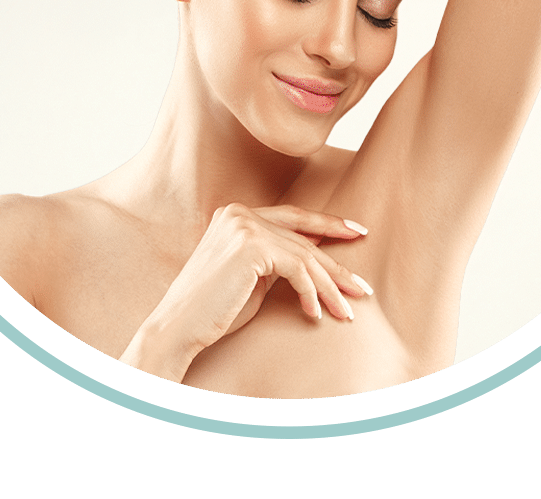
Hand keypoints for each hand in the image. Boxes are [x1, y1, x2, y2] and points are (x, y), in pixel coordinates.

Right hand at [124, 203, 370, 377]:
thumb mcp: (252, 278)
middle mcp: (240, 212)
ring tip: (347, 311)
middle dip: (336, 264)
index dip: (326, 224)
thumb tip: (315, 255)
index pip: (293, 216)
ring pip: (304, 254)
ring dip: (330, 286)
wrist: (178, 328)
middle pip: (303, 237)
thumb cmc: (213, 310)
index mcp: (236, 213)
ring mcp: (244, 225)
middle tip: (362, 286)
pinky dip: (311, 293)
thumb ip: (277, 260)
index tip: (356, 232)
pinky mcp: (251, 245)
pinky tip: (315, 314)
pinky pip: (297, 268)